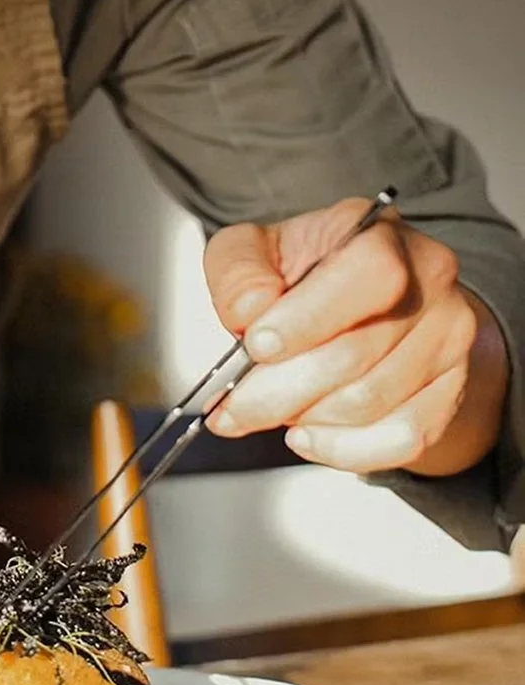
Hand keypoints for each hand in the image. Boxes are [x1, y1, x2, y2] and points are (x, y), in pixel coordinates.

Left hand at [201, 197, 507, 474]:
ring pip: (373, 402)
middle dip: (281, 389)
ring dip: (306, 418)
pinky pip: (402, 439)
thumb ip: (238, 272)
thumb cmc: (303, 273)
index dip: (309, 318)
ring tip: (269, 409)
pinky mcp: (451, 390)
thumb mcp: (251, 251)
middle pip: (359, 352)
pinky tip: (308, 436)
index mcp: (378, 234)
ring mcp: (447, 338)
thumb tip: (249, 311)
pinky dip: (344, 449)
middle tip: (234, 406)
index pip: (369, 273)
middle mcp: (428, 280)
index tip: (256, 346)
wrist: (359, 304)